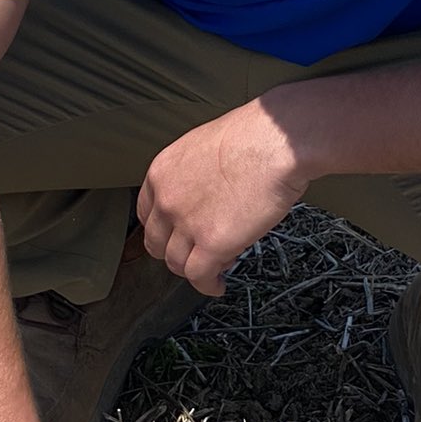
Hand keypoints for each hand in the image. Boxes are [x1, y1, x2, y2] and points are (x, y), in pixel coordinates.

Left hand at [138, 98, 308, 295]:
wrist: (274, 142)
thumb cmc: (254, 136)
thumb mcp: (205, 147)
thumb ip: (193, 175)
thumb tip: (205, 193)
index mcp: (162, 172)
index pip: (146, 214)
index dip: (163, 229)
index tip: (175, 235)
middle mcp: (167, 200)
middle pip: (157, 243)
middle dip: (174, 252)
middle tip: (195, 252)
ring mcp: (186, 224)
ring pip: (176, 263)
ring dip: (194, 269)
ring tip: (216, 266)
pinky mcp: (212, 244)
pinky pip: (199, 276)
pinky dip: (207, 285)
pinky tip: (218, 284)